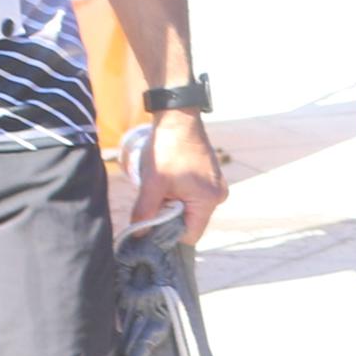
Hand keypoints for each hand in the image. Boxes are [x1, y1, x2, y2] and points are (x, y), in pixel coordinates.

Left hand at [130, 110, 227, 245]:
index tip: (150, 228)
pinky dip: (178, 196)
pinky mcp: (210, 178)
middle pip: (190, 223)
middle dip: (169, 219)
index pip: (190, 235)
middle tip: (151, 205)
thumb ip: (145, 213)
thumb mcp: (152, 183)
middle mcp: (218, 196)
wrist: (179, 119)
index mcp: (208, 200)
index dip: (168, 236)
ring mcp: (216, 186)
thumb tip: (137, 236)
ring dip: (172, 206)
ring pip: (190, 210)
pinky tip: (167, 183)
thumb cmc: (168, 150)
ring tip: (159, 190)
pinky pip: (194, 198)